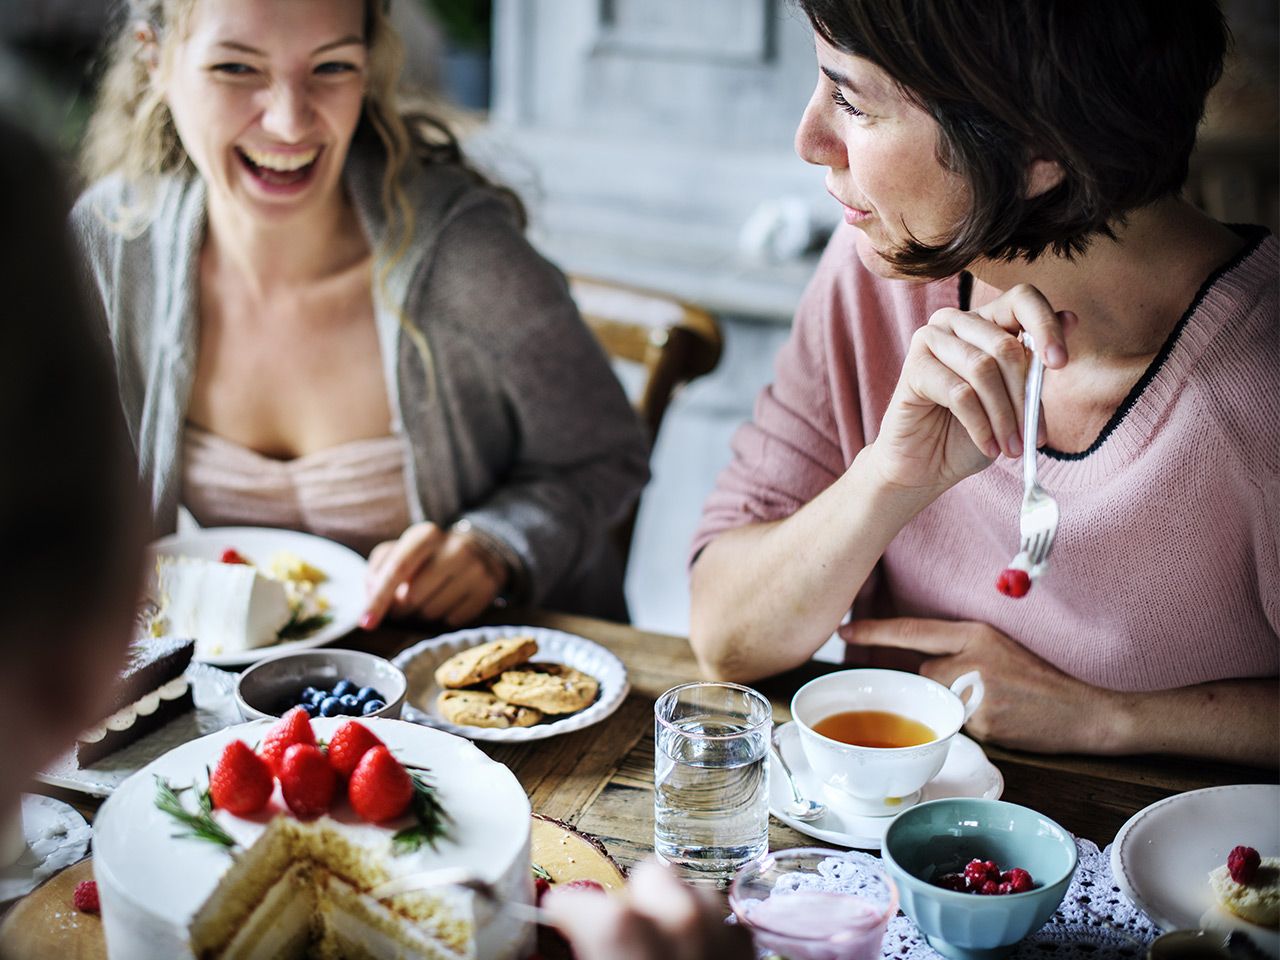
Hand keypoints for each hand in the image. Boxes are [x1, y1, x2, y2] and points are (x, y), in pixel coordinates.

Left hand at [361, 522, 507, 629]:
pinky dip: (443, 617)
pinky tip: (447, 601)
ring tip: (427, 599)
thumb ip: (379, 569)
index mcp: (427, 535)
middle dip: (399, 608)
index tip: (365, 623)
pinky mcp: (488, 589)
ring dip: (421, 614)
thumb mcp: (402, 550)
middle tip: (400, 604)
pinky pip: (453, 620)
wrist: (481, 548)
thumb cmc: (430, 554)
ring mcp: (475, 569)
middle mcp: (455, 548)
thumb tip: (372, 595)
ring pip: (432, 612)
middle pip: (412, 597)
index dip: (378, 598)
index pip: (398, 569)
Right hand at [542, 859, 753, 959]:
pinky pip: (728, 925)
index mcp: (627, 935)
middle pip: (652, 876)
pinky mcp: (754, 952)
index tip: (562, 917)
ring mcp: (727, 938)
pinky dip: (710, 936)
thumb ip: (583, 946)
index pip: (581, 903)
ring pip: (696, 894)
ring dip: (677, 914)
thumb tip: (546, 949)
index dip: (567, 910)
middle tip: (622, 936)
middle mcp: (683, 924)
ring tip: (665, 950)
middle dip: (635, 900)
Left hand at [840, 617, 1120, 752]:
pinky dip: (972, 727)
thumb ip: (959, 652)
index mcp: (974, 633)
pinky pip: (957, 727)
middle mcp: (971, 657)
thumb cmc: (1037, 681)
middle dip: (938, 687)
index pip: (912, 630)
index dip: (875, 632)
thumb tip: (920, 669)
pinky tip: (1002, 722)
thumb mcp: (998, 649)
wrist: (1083, 711)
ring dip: (953, 707)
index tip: (845, 631)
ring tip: (994, 705)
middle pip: (922, 673)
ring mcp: (976, 690)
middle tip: (980, 690)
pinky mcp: (982, 721)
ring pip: (937, 701)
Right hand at [867, 284, 1071, 491]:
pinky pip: (959, 393)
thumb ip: (1036, 363)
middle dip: (1024, 397)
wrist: (925, 465)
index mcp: (985, 320)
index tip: (1060, 364)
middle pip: (1005, 345)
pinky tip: (990, 448)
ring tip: (1012, 448)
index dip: (1045, 326)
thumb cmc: (971, 431)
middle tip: (1034, 437)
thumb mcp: (1014, 399)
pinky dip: (981, 426)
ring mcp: (930, 340)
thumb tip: (1071, 318)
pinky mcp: (913, 369)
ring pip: (983, 369)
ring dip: (1004, 417)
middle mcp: (955, 321)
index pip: (1022, 299)